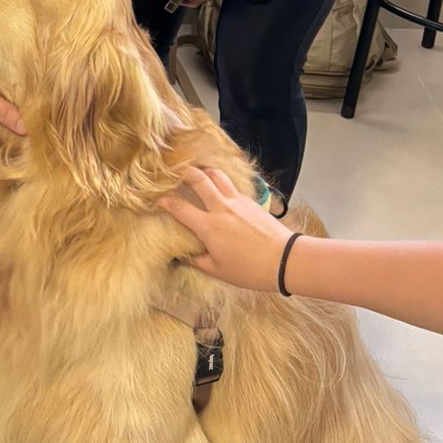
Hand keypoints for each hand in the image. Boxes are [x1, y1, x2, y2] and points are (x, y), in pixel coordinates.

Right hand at [159, 166, 291, 290]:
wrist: (285, 260)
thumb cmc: (250, 270)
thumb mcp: (218, 271)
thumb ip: (196, 260)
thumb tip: (181, 255)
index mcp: (209, 227)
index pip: (179, 208)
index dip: (164, 201)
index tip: (157, 199)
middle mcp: (221, 208)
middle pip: (198, 179)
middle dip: (183, 172)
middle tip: (174, 171)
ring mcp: (237, 202)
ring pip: (217, 175)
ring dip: (204, 171)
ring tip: (197, 171)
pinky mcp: (251, 201)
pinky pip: (232, 185)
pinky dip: (221, 182)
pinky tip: (220, 187)